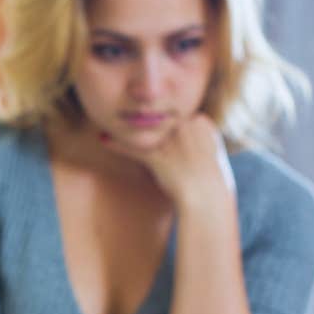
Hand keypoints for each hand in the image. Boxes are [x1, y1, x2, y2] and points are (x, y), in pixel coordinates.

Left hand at [100, 113, 234, 209]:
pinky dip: (116, 144)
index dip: (164, 120)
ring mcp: (172, 141)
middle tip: (126, 115)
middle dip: (143, 117)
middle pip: (158, 119)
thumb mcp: (209, 151)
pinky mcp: (159, 157)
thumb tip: (182, 133)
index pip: (176, 113)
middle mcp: (187, 127)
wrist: (209, 200)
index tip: (155, 120)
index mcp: (202, 122)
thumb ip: (194, 137)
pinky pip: (133, 148)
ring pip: (143, 132)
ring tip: (109, 124)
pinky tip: (103, 139)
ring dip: (124, 129)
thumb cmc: (210, 180)